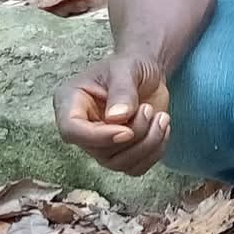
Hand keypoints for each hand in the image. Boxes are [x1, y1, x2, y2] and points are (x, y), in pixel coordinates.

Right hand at [53, 54, 171, 174]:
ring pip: (119, 164)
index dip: (98, 137)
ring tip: (162, 117)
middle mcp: (81, 128)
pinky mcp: (121, 152)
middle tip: (149, 109)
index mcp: (70, 103)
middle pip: (99, 151)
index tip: (127, 131)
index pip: (71, 131)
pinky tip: (163, 128)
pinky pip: (135, 168)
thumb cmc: (131, 65)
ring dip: (148, 145)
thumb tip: (117, 118)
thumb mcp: (126, 68)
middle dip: (134, 134)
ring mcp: (100, 144)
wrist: (147, 72)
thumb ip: (121, 91)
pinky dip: (155, 152)